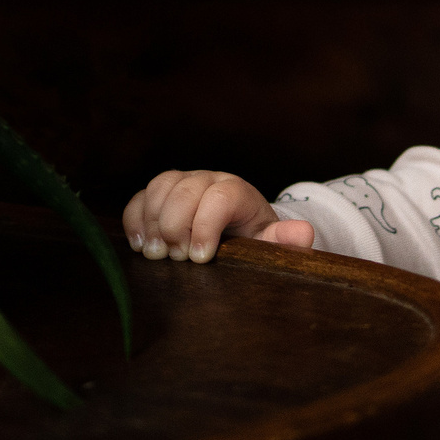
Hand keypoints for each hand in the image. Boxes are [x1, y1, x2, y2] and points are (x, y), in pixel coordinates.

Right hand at [123, 169, 316, 262]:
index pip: (220, 197)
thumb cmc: (254, 239)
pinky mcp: (161, 193)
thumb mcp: (271, 242)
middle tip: (177, 259)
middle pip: (185, 190)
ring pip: (160, 188)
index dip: (206, 225)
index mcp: (238, 191)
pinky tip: (139, 245)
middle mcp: (208, 179)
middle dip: (176, 227)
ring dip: (152, 222)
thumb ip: (284, 240)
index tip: (199, 258)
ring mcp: (182, 183)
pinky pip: (141, 196)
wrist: (239, 228)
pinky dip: (135, 219)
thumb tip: (303, 233)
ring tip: (156, 255)